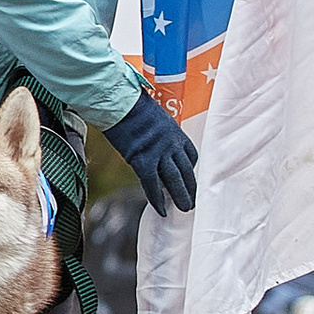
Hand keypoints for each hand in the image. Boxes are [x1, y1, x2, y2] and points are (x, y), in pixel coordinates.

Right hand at [104, 91, 197, 216]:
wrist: (121, 104)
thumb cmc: (133, 106)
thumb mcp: (154, 118)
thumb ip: (158, 132)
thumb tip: (151, 139)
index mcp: (176, 133)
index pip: (191, 155)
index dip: (190, 168)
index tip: (187, 177)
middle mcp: (172, 145)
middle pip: (186, 171)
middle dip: (190, 188)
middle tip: (192, 201)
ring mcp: (159, 154)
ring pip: (174, 180)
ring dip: (180, 196)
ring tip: (184, 208)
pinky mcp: (143, 160)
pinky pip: (152, 184)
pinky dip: (156, 198)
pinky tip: (160, 209)